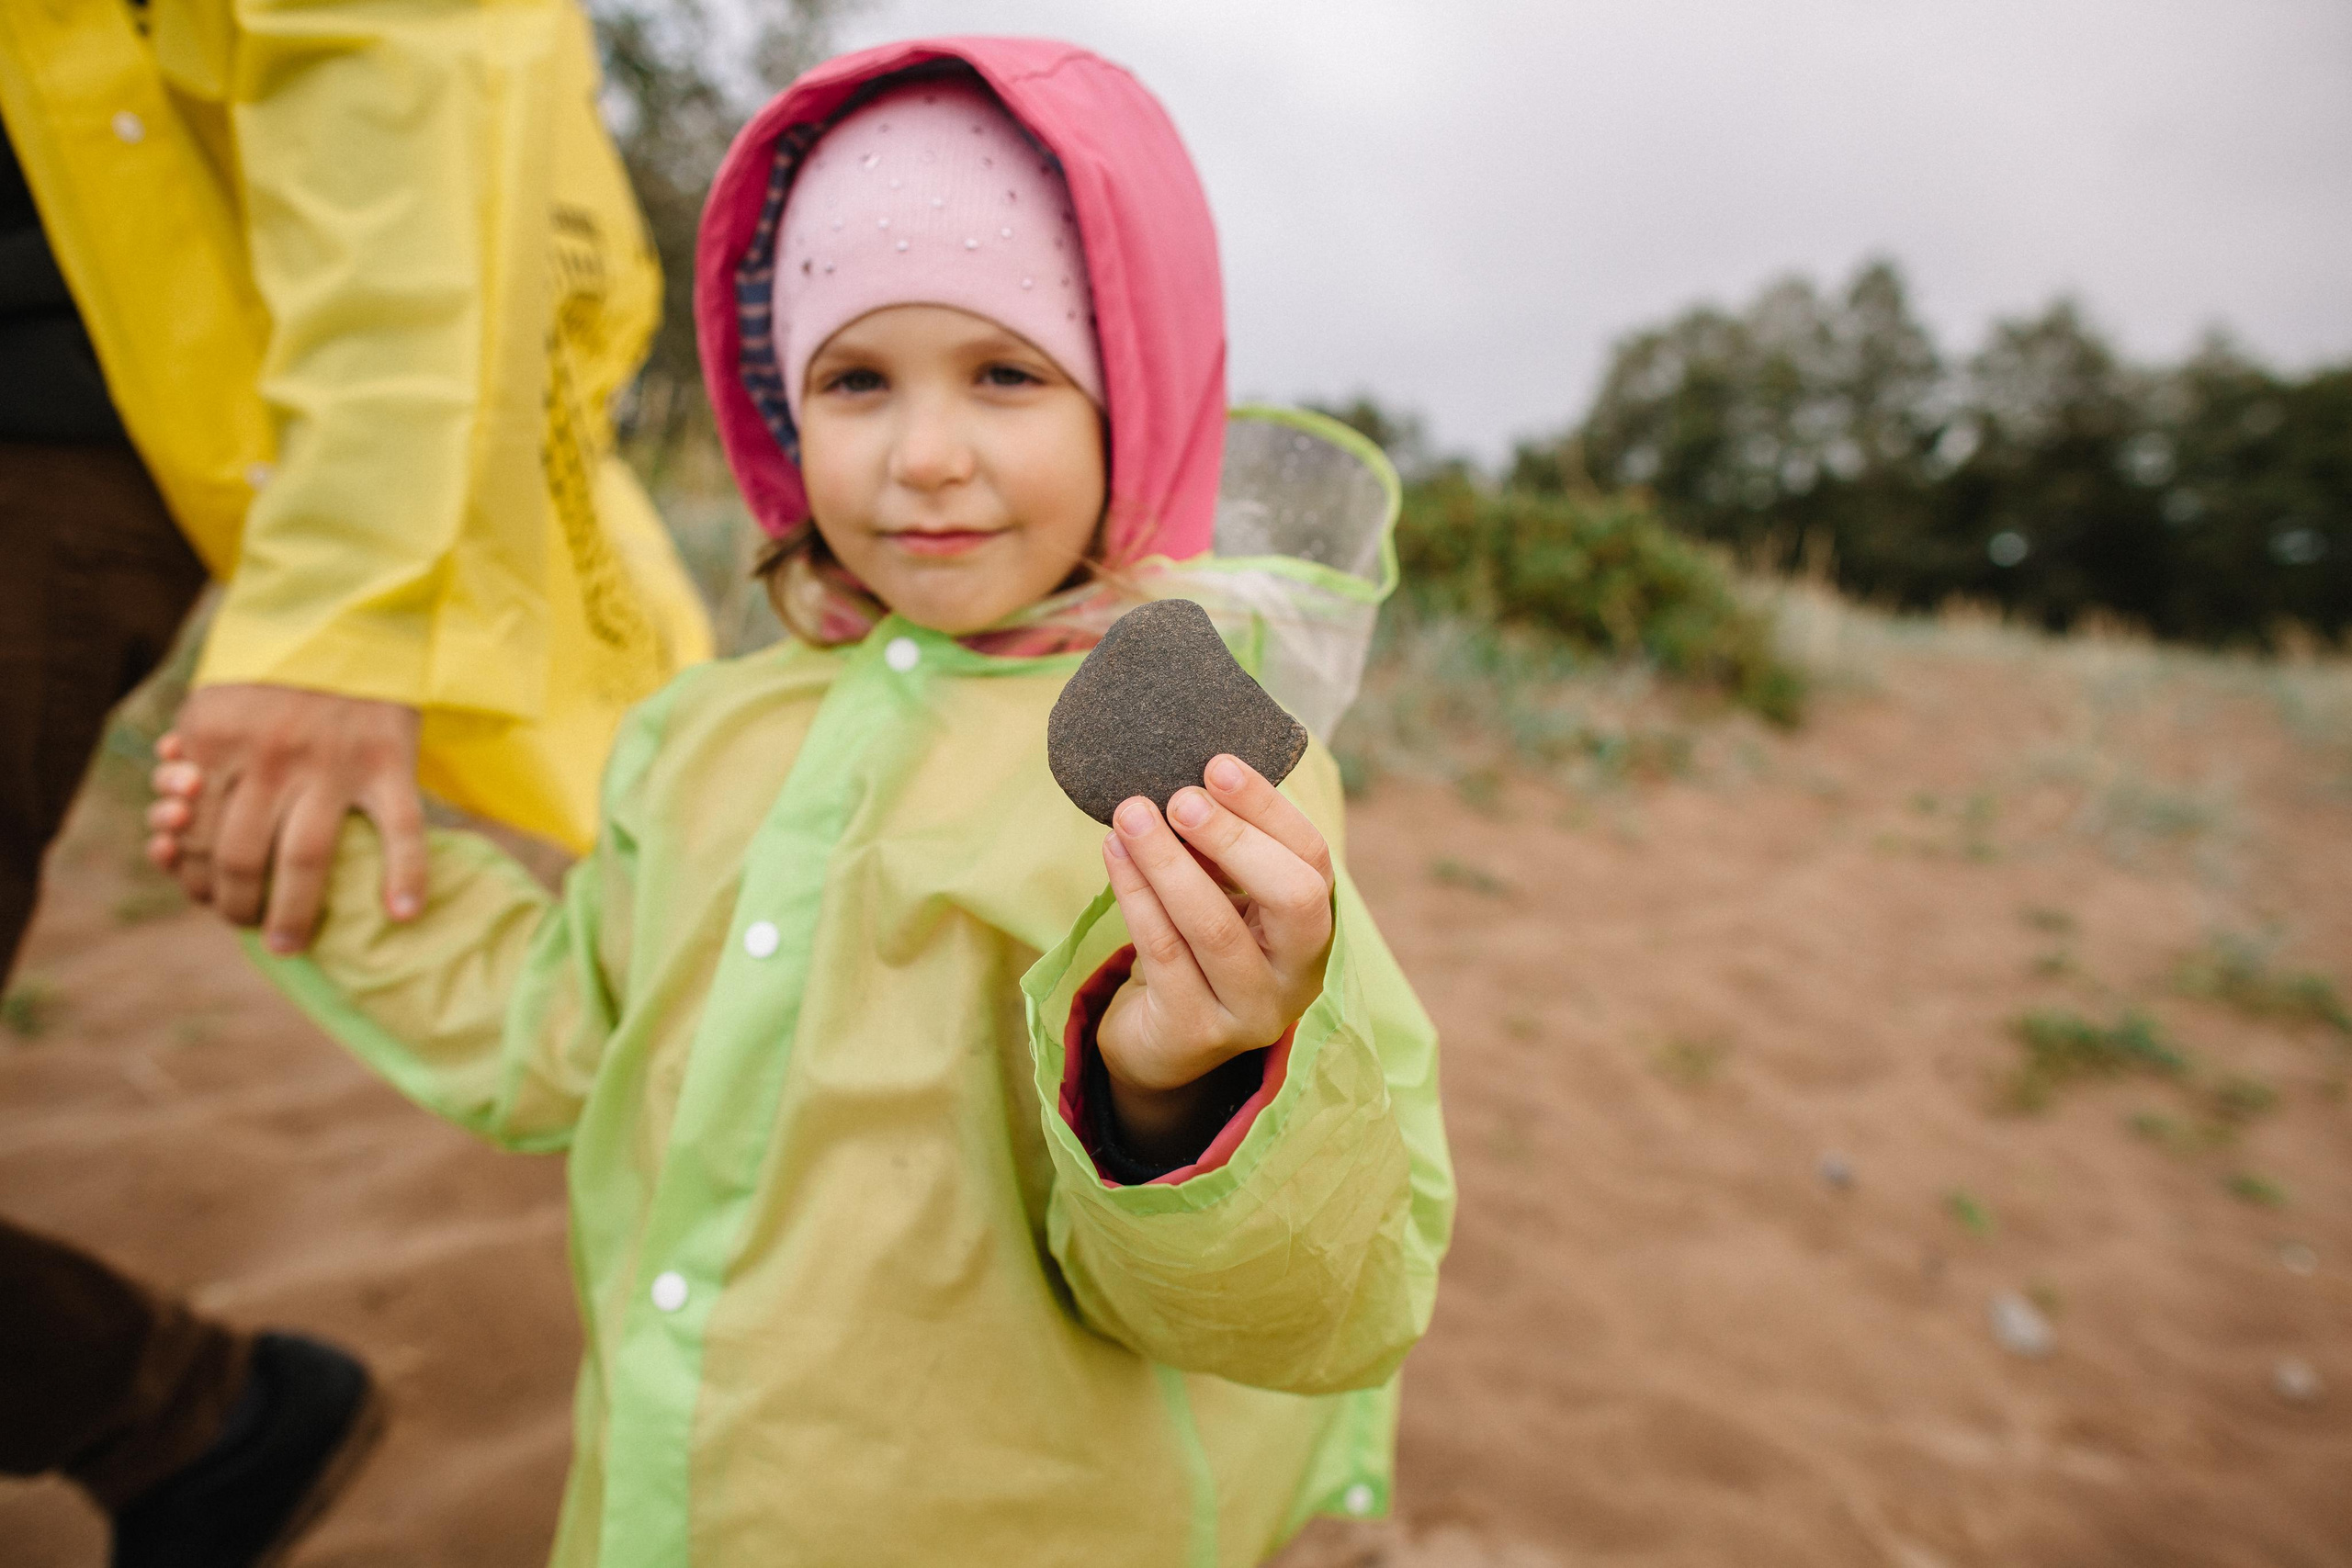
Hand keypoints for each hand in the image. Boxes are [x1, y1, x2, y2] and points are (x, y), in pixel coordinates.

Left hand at [145, 684, 425, 953]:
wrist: (349, 616)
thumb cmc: (276, 672)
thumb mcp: (217, 704)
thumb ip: (191, 761)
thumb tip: (169, 831)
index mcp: (215, 739)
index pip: (194, 833)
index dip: (194, 876)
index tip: (206, 897)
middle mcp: (268, 755)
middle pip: (242, 857)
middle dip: (236, 906)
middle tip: (247, 927)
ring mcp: (331, 762)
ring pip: (304, 860)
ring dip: (293, 914)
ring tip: (289, 944)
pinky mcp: (386, 761)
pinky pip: (400, 830)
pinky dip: (405, 876)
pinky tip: (402, 915)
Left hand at [1096, 753, 1334, 1162]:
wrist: (1161, 1042)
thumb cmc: (1197, 949)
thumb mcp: (1226, 898)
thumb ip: (1223, 850)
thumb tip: (1193, 777)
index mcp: (1315, 931)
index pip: (1313, 860)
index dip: (1269, 810)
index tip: (1217, 765)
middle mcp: (1297, 976)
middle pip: (1291, 898)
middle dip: (1234, 839)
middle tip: (1179, 797)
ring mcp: (1250, 1011)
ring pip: (1214, 927)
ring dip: (1168, 862)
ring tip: (1131, 814)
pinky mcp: (1195, 1032)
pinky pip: (1164, 953)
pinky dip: (1135, 896)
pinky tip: (1113, 854)